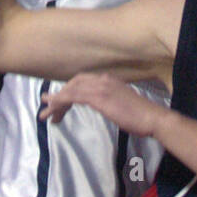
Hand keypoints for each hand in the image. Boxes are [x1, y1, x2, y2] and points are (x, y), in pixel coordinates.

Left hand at [39, 72, 165, 135]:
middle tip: (46, 108)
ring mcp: (101, 87)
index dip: (68, 91)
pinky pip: (75, 96)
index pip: (82, 81)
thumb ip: (110, 101)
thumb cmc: (141, 115)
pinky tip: (55, 110)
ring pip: (71, 89)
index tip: (59, 104)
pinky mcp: (99, 97)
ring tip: (45, 114)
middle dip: (58, 95)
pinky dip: (62, 101)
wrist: (152, 117)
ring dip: (56, 101)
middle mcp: (103, 79)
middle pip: (74, 83)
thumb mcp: (121, 104)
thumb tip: (103, 105)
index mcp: (108, 80)